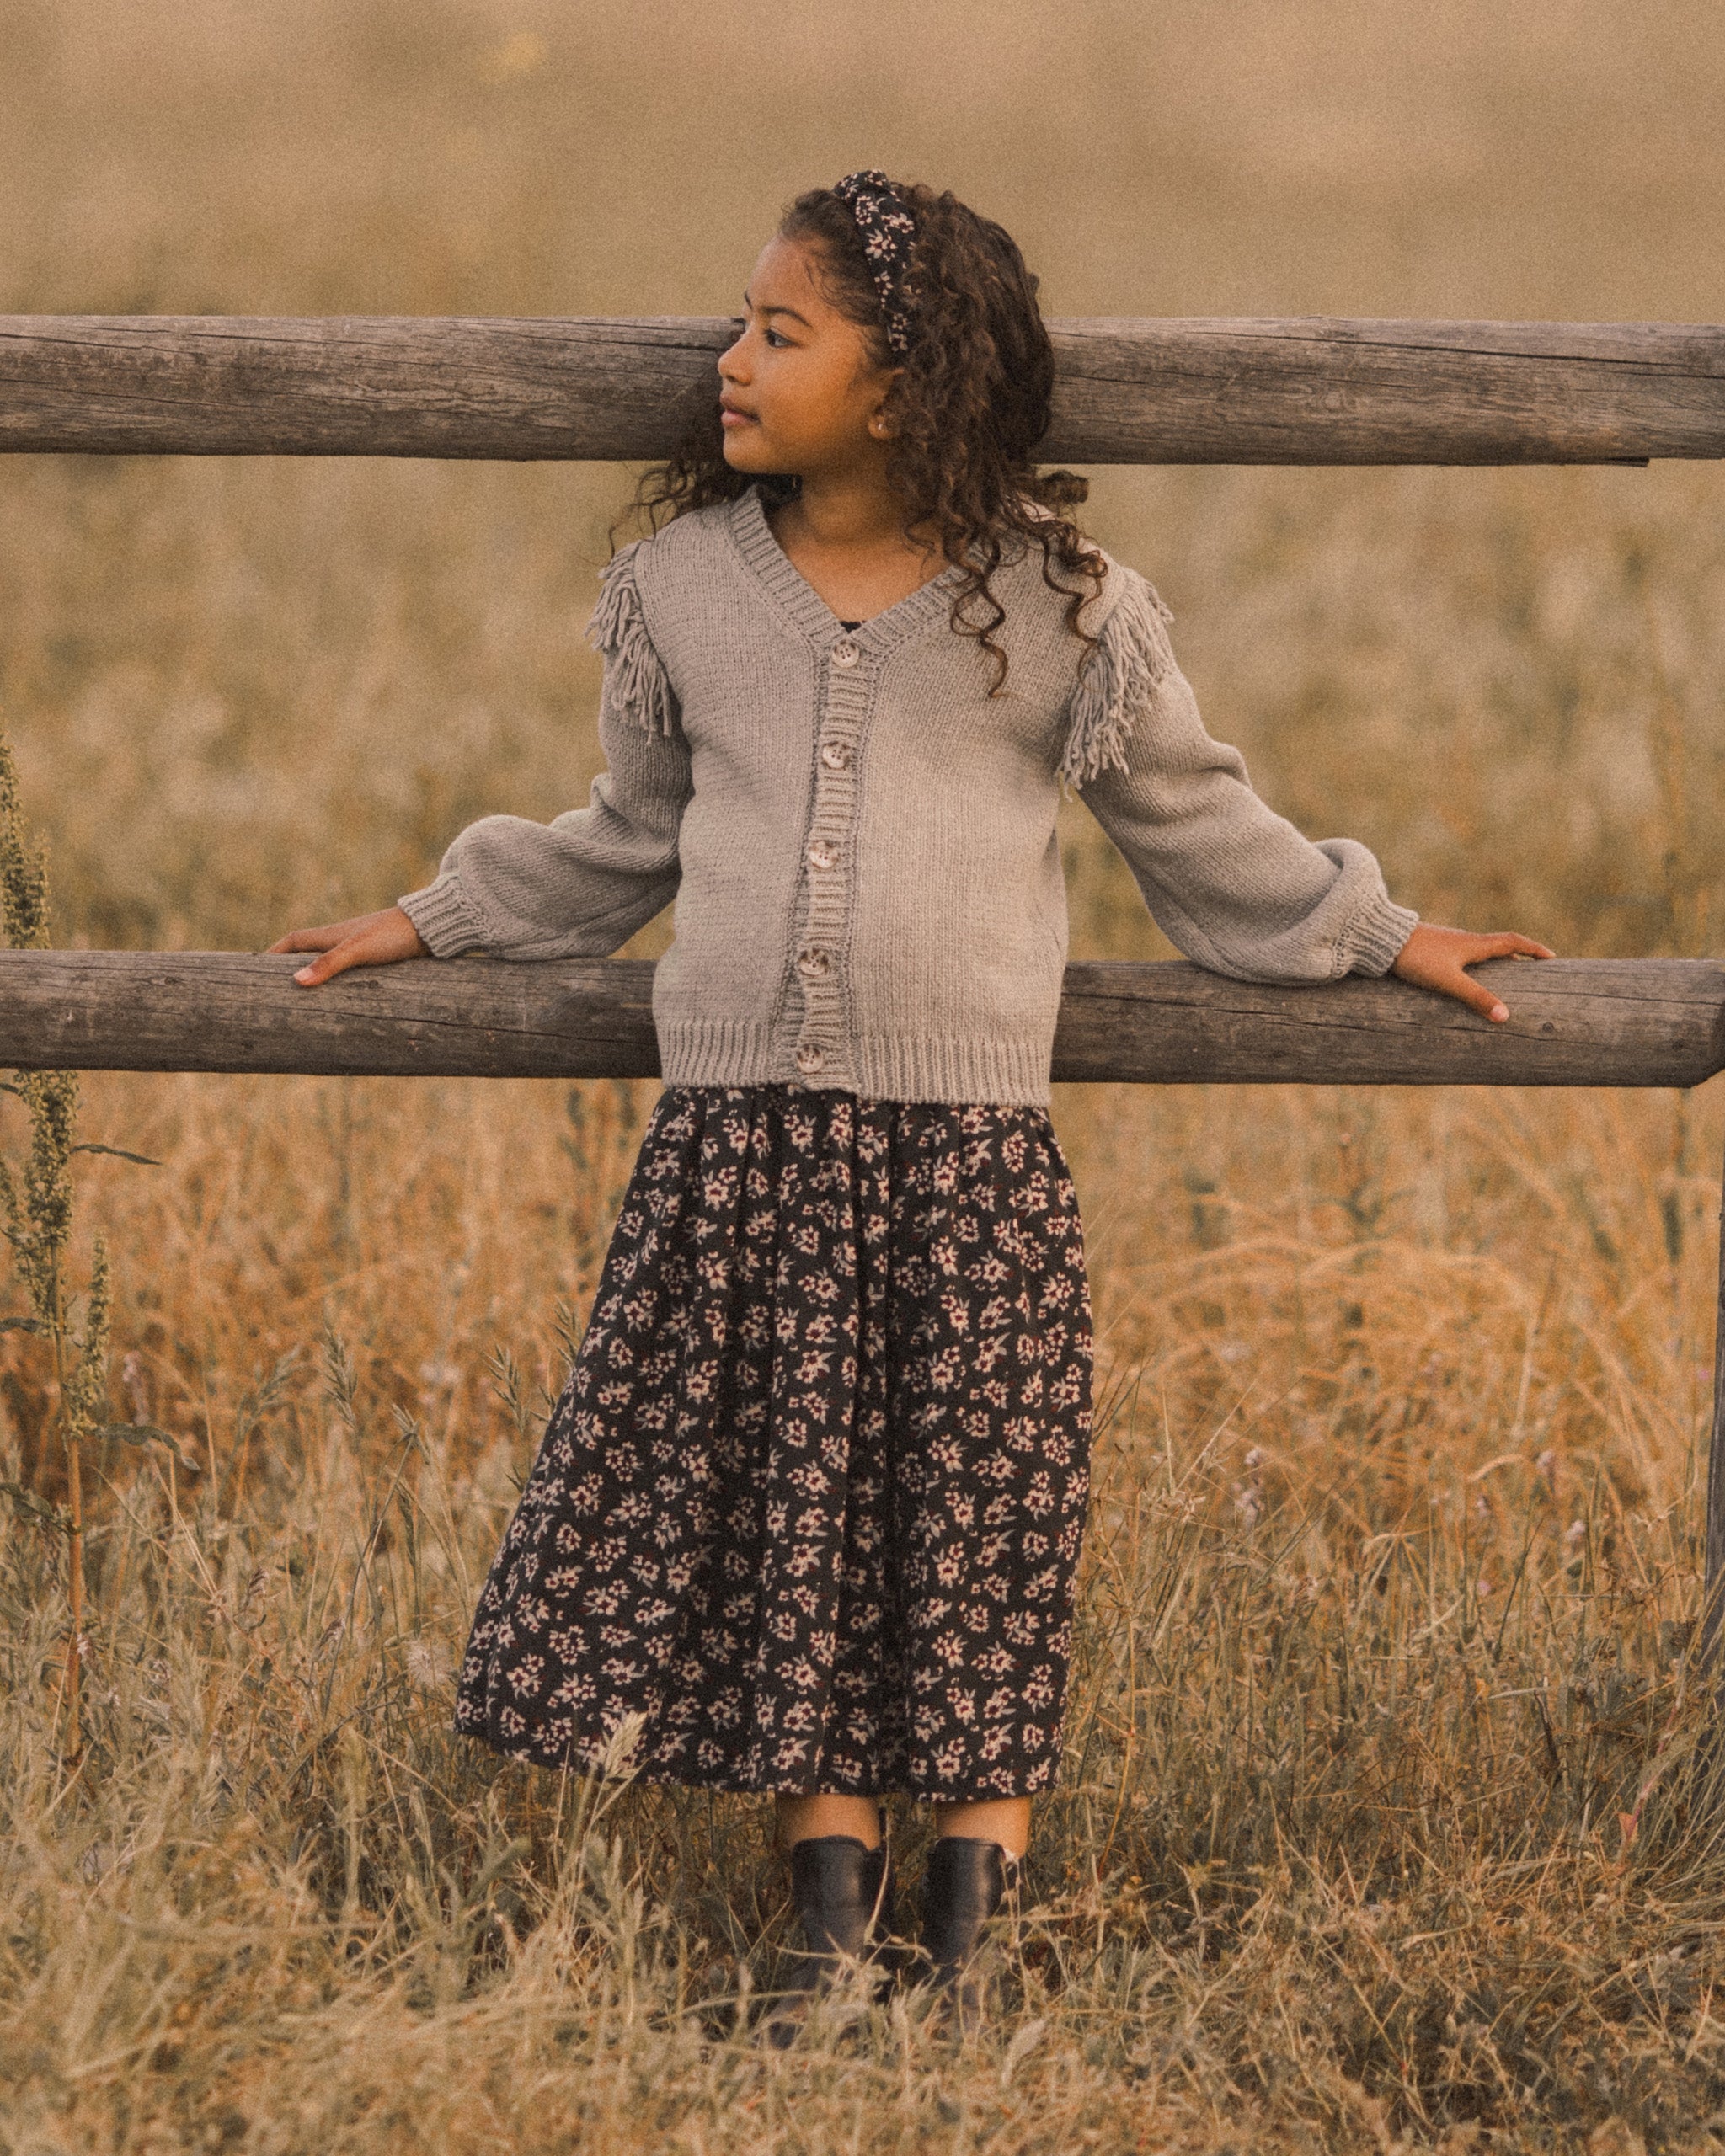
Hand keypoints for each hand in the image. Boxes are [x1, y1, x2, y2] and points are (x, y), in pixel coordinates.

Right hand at [267, 905, 428, 985]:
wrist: (431, 929)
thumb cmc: (392, 935)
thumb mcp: (358, 950)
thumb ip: (329, 964)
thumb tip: (297, 983)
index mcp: (330, 935)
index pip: (292, 942)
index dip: (272, 953)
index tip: (254, 969)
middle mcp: (341, 941)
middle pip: (307, 954)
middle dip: (289, 969)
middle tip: (274, 991)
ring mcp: (359, 951)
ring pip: (328, 965)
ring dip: (315, 978)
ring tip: (303, 1002)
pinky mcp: (376, 961)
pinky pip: (348, 974)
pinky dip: (338, 984)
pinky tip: (341, 1000)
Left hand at [1391, 922, 1554, 1022]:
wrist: (1382, 939)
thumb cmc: (1417, 958)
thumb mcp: (1449, 981)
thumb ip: (1476, 998)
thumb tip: (1505, 1017)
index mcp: (1475, 944)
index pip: (1513, 942)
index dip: (1533, 949)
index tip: (1552, 957)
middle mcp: (1465, 940)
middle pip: (1500, 946)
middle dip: (1519, 957)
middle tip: (1534, 969)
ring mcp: (1449, 944)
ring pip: (1481, 951)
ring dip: (1497, 961)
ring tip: (1506, 977)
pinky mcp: (1434, 949)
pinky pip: (1464, 956)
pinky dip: (1476, 965)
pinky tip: (1468, 976)